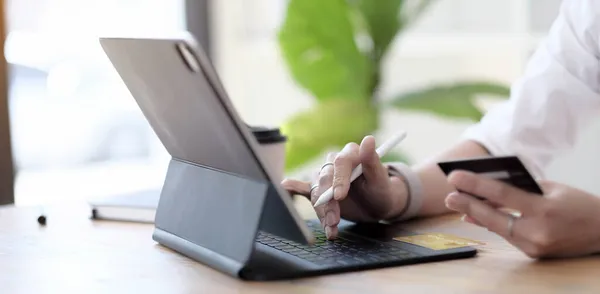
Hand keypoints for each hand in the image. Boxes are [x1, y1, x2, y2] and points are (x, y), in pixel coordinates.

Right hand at [281, 136, 407, 238]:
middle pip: (324, 179)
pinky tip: (284, 187)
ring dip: (321, 211)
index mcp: (351, 154)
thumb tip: (369, 139)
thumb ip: (373, 161)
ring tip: (331, 228)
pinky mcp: (320, 189)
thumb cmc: (382, 190)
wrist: (378, 204)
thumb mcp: (381, 179)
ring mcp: (326, 176)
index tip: (339, 196)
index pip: (340, 163)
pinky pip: (304, 189)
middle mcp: (335, 162)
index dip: (338, 179)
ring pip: (316, 191)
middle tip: (334, 221)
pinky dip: (294, 189)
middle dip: (328, 203)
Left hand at [445, 170, 599, 257]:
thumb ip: (520, 188)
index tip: (454, 176)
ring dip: (476, 214)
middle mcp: (538, 231)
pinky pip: (507, 235)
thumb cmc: (577, 204)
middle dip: (467, 204)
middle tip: (448, 195)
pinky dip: (492, 223)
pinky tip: (474, 215)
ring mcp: (535, 246)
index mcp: (545, 209)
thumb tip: (486, 190)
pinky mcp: (533, 254)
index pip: (502, 195)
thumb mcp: (552, 189)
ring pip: (497, 228)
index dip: (475, 185)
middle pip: (494, 217)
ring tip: (457, 202)